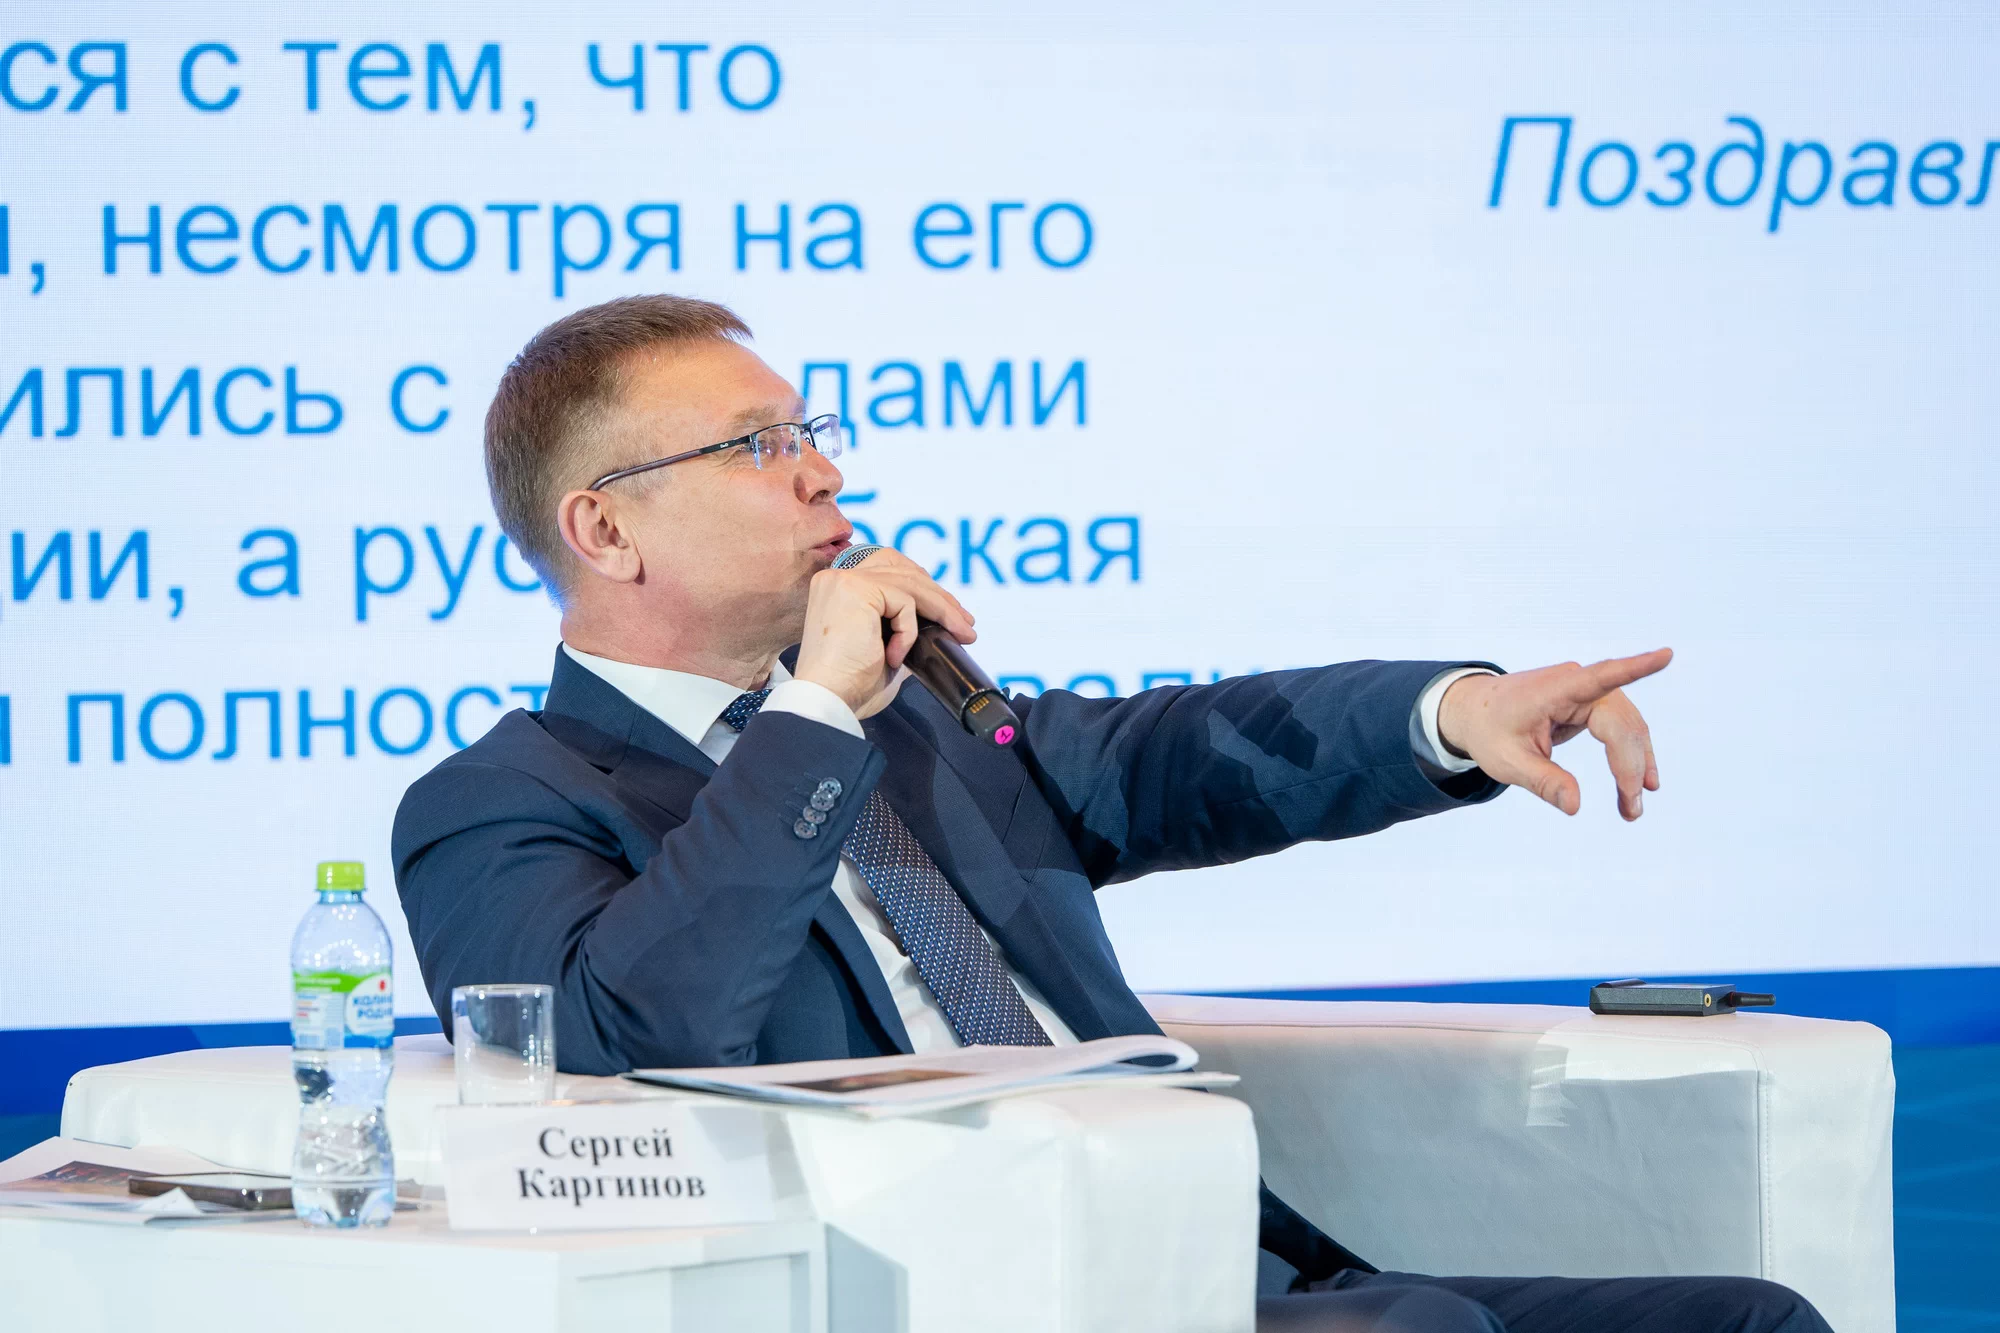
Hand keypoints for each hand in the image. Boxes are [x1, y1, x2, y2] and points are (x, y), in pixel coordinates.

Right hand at [794, 549, 976, 716]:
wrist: (828, 700)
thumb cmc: (849, 685)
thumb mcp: (883, 648)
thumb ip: (900, 629)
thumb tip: (933, 625)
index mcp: (838, 588)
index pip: (889, 567)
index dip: (922, 584)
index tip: (948, 610)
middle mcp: (837, 577)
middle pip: (904, 571)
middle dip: (940, 597)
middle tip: (965, 623)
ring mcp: (845, 580)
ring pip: (911, 584)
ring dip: (942, 611)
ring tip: (962, 633)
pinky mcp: (856, 589)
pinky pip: (904, 603)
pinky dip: (909, 632)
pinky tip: (896, 657)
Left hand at [1436, 648, 1672, 819]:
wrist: (1476, 712)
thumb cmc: (1489, 732)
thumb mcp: (1507, 762)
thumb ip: (1543, 782)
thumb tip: (1575, 805)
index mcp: (1553, 690)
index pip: (1600, 676)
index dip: (1635, 668)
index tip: (1666, 656)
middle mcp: (1576, 683)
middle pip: (1620, 723)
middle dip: (1630, 766)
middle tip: (1631, 811)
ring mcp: (1587, 691)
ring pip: (1628, 727)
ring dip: (1635, 765)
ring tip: (1632, 808)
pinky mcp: (1592, 704)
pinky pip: (1621, 729)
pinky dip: (1629, 756)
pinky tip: (1637, 783)